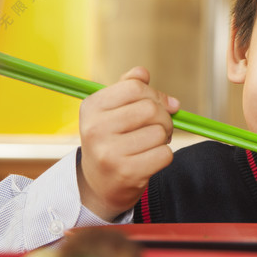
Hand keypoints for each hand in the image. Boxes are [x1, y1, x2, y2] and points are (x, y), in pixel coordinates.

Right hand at [76, 67, 179, 220]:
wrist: (100, 183)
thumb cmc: (111, 139)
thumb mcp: (112, 109)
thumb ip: (128, 86)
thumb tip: (144, 73)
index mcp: (92, 107)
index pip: (135, 87)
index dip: (155, 95)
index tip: (160, 104)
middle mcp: (95, 129)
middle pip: (150, 109)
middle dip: (164, 117)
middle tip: (159, 127)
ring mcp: (109, 153)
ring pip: (159, 132)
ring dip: (163, 138)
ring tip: (150, 144)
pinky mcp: (126, 173)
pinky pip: (164, 154)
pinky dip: (164, 156)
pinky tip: (149, 159)